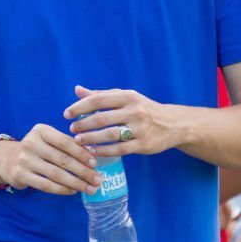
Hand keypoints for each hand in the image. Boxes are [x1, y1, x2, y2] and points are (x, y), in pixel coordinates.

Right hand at [0, 124, 100, 195]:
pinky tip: (73, 191)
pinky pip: (46, 185)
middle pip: (62, 160)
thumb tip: (92, 155)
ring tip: (90, 189)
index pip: (65, 142)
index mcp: (41, 131)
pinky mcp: (21, 175)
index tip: (95, 163)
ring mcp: (25, 160)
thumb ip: (67, 144)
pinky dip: (62, 189)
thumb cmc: (37, 149)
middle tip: (98, 180)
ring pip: (56, 174)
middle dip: (83, 171)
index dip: (82, 153)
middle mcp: (31, 143)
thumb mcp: (49, 140)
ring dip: (76, 183)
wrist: (8, 159)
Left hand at [66, 86, 181, 157]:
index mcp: (128, 96)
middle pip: (102, 117)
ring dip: (91, 138)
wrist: (173, 124)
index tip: (67, 114)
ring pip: (109, 134)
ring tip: (78, 140)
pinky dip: (103, 151)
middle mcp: (135, 110)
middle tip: (72, 129)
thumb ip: (101, 95)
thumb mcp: (125, 98)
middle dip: (83, 124)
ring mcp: (140, 128)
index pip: (99, 99)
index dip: (80, 107)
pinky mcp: (143, 144)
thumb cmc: (143, 109)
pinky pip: (119, 149)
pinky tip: (93, 151)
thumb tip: (77, 90)